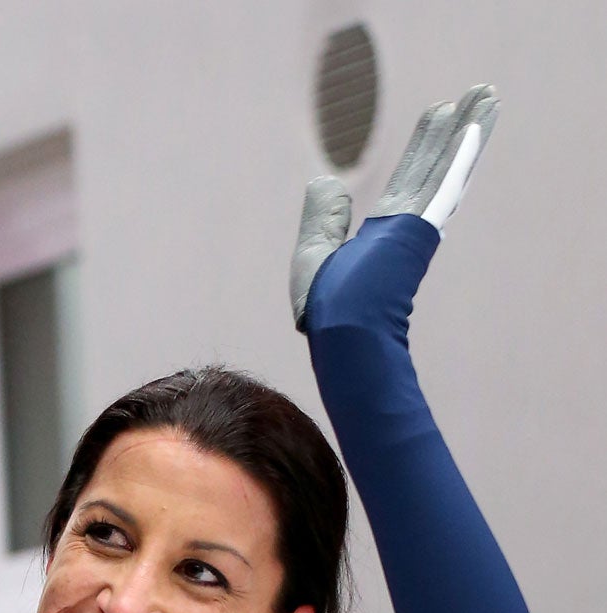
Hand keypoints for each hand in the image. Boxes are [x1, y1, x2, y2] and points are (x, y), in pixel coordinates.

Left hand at [290, 84, 499, 329]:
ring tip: (490, 93)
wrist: (340, 329)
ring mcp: (419, 224)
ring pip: (450, 163)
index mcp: (386, 231)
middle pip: (439, 162)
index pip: (412, 176)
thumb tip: (327, 181)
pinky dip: (463, 153)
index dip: (428, 143)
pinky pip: (447, 182)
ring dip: (472, 127)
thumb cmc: (326, 306)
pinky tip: (479, 124)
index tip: (441, 111)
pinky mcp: (423, 224)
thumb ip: (322, 216)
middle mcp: (409, 224)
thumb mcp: (313, 251)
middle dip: (459, 126)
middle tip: (482, 91)